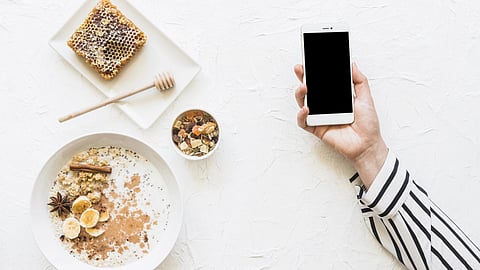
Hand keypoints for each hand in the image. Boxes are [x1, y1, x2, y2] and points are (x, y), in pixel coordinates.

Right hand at [294, 63, 387, 187]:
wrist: (368, 144)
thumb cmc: (368, 125)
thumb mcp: (366, 98)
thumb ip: (359, 81)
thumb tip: (352, 64)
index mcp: (335, 98)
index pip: (321, 82)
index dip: (314, 72)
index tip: (311, 61)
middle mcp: (325, 106)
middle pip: (309, 90)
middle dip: (302, 78)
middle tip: (300, 69)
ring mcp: (319, 117)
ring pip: (302, 104)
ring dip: (300, 94)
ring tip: (304, 87)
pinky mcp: (316, 129)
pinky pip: (303, 122)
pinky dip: (301, 115)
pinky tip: (306, 109)